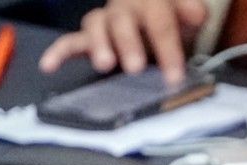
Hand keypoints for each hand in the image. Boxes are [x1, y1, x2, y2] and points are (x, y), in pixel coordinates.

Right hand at [39, 0, 208, 84]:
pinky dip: (59, 51)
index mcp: (152, 1)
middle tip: (136, 67)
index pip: (160, 22)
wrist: (156, 15)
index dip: (168, 48)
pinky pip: (70, 40)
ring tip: (105, 64)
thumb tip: (198, 13)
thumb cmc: (172, 20)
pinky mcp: (88, 37)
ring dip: (100, 45)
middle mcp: (124, 8)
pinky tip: (48, 65)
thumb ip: (192, 12)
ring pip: (96, 26)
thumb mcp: (188, 16)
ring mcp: (105, 21)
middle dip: (129, 44)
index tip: (174, 75)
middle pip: (123, 21)